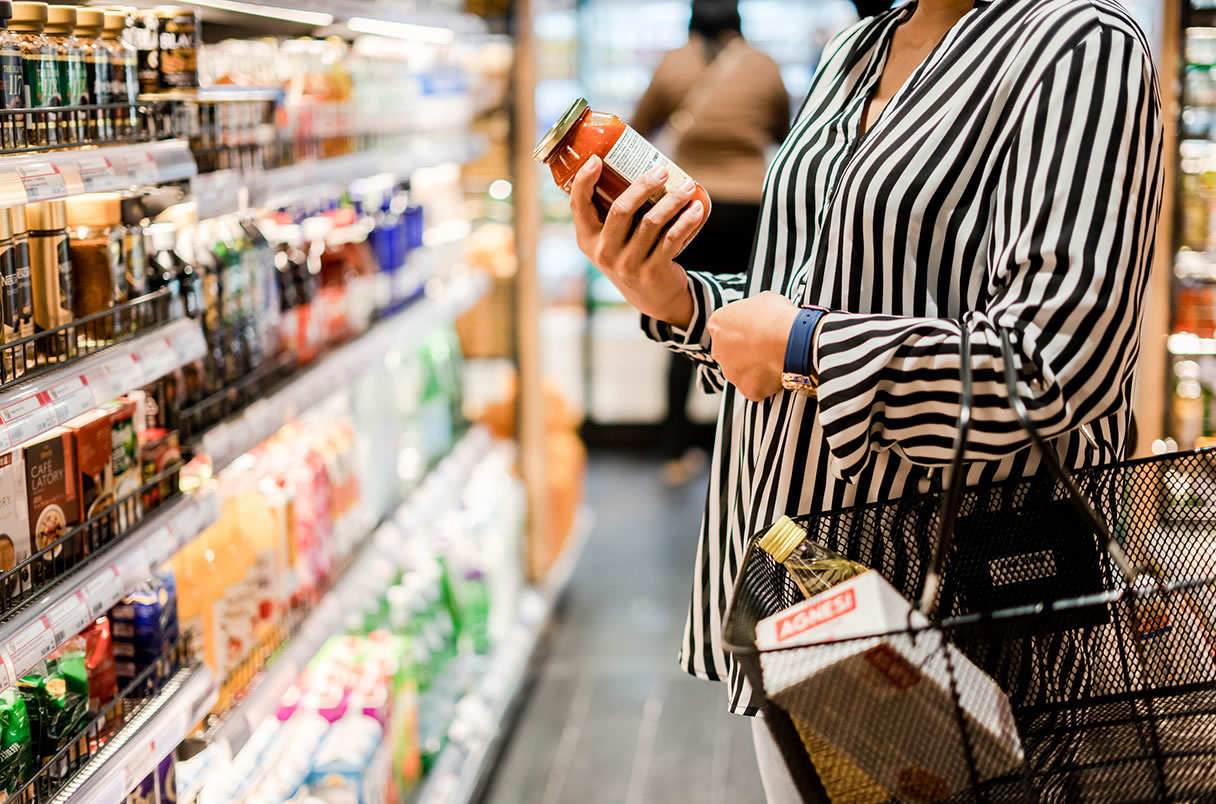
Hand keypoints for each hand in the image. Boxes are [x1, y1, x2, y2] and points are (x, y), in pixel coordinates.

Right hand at [570, 155, 705, 328]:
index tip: (596, 159)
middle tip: (662, 170)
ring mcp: (628, 264)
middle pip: (621, 209)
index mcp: (588, 240)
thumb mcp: (613, 240)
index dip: (583, 181)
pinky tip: (697, 208)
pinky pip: (671, 239)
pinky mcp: (652, 272)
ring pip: (651, 222)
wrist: (653, 297)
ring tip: (686, 186)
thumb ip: (614, 213)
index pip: (578, 206)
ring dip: (672, 200)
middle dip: (643, 185)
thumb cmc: (632, 255)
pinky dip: (687, 220)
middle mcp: (604, 253)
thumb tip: (635, 164)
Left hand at [708, 292, 800, 401]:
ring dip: (754, 367)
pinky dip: (765, 382)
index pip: (725, 327)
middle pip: (730, 352)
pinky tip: (777, 371)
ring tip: (774, 358)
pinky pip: (755, 386)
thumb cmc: (777, 316)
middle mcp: (718, 350)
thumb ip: (753, 309)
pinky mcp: (745, 389)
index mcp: (717, 324)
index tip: (756, 329)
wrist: (792, 340)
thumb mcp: (763, 300)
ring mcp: (730, 372)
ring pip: (741, 371)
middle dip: (745, 350)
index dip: (743, 328)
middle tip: (765, 345)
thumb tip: (759, 313)